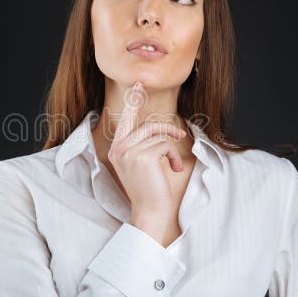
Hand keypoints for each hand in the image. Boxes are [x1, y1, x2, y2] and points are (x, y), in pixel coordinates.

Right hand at [107, 81, 187, 240]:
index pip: (126, 120)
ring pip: (157, 135)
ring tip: (173, 165)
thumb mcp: (140, 164)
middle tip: (180, 133)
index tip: (139, 85)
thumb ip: (141, 145)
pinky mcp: (143, 157)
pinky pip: (165, 145)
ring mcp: (129, 152)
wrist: (150, 212)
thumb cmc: (149, 189)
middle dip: (167, 129)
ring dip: (171, 149)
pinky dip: (173, 156)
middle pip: (147, 125)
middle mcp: (119, 148)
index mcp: (117, 149)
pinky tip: (173, 169)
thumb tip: (153, 126)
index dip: (134, 101)